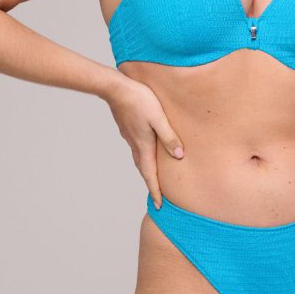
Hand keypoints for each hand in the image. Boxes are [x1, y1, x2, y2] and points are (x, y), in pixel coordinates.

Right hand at [105, 77, 183, 208]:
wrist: (115, 88)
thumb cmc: (140, 100)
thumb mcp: (159, 118)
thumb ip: (169, 137)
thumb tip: (179, 156)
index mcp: (143, 145)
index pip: (150, 174)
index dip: (156, 190)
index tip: (160, 205)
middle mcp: (135, 144)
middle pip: (144, 169)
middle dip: (151, 184)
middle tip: (158, 196)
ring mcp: (129, 136)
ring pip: (139, 159)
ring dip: (146, 170)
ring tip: (153, 177)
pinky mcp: (127, 128)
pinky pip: (136, 148)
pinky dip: (142, 157)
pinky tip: (146, 151)